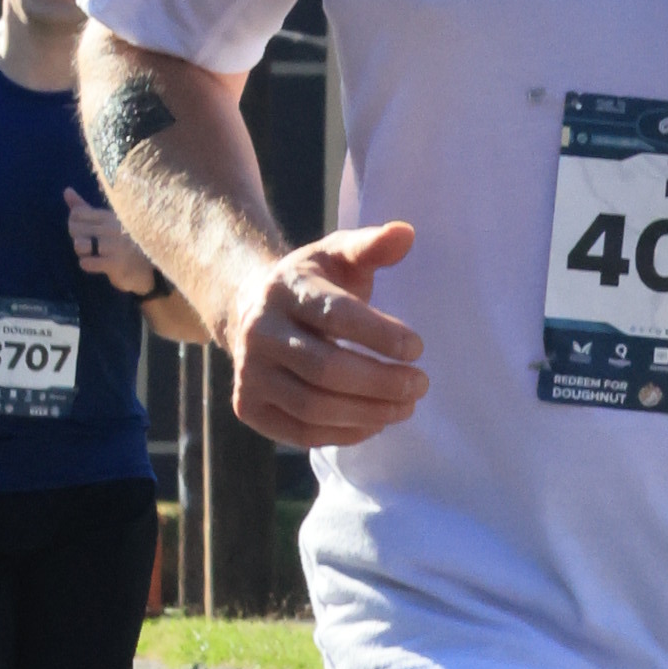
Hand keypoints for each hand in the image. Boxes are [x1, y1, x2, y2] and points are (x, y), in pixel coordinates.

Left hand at [64, 184, 158, 300]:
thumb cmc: (123, 242)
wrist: (147, 268)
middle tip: (89, 244)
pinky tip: (95, 264)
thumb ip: (84, 208)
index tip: (83, 231)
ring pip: (80, 244)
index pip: (77, 213)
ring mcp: (114, 246)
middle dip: (76, 238)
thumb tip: (66, 190)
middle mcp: (110, 228)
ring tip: (92, 254)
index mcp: (107, 216)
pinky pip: (88, 262)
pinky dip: (87, 264)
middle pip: (75, 228)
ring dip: (82, 251)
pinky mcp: (115, 263)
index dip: (73, 223)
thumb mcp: (105, 221)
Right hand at [221, 220, 427, 448]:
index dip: (380, 336)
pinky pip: (301, 433)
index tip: (417, 349)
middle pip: (326, 370)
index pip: (336, 316)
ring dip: (368, 413)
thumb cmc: (311, 285)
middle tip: (419, 385)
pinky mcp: (248, 406)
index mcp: (285, 290)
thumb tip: (406, 233)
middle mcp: (260, 332)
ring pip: (314, 408)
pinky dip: (344, 434)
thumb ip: (371, 245)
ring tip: (404, 407)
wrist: (249, 311)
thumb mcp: (337, 254)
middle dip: (381, 382)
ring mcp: (249, 373)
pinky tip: (374, 423)